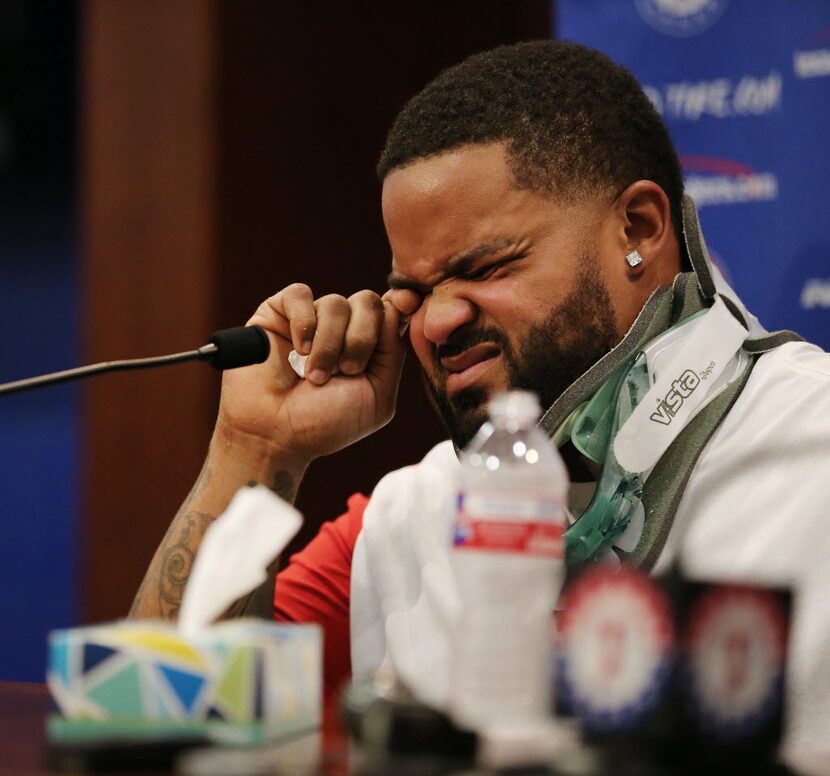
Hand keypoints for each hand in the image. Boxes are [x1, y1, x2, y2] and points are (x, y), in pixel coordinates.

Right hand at [215, 284, 406, 465]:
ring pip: (335, 303)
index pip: (393, 309)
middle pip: (368, 301)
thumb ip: (393, 352)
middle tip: (346, 371)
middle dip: (362, 338)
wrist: (274, 435)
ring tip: (314, 376)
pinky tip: (298, 350)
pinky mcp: (278, 312)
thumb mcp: (377, 396)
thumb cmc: (326, 423)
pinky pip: (300, 294)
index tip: (410, 302)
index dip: (403, 302)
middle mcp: (342, 328)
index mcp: (370, 346)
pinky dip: (304, 323)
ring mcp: (311, 318)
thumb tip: (400, 306)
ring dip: (328, 345)